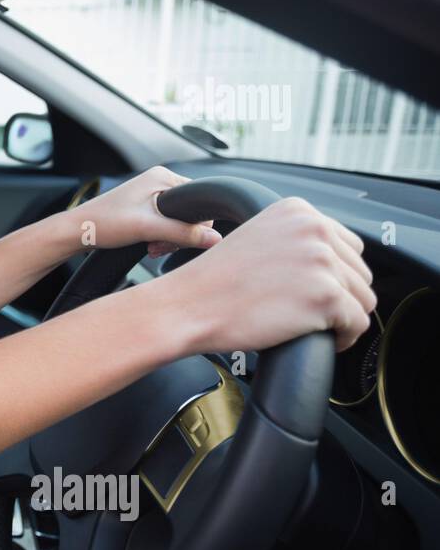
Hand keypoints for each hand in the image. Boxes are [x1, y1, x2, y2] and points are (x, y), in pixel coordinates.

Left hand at [65, 166, 221, 256]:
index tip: (181, 239)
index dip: (197, 223)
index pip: (199, 198)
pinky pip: (165, 224)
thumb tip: (215, 239)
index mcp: (162, 176)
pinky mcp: (144, 208)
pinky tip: (149, 246)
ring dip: (169, 238)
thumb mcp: (148, 228)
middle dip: (180, 234)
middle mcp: (158, 181)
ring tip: (153, 246)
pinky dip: (160, 237)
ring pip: (177, 221)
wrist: (78, 231)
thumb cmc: (105, 223)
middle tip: (161, 245)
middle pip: (189, 212)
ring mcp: (151, 194)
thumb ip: (183, 233)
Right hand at [162, 196, 375, 354]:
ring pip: (364, 298)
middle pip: (360, 271)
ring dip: (342, 317)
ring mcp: (322, 261)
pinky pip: (358, 324)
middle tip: (308, 313)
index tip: (313, 292)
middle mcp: (314, 229)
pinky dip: (343, 338)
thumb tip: (331, 262)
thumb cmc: (211, 283)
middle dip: (340, 296)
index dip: (334, 274)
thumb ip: (295, 241)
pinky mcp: (327, 296)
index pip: (348, 244)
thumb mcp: (255, 239)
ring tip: (314, 327)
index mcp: (298, 210)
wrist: (186, 306)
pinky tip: (319, 339)